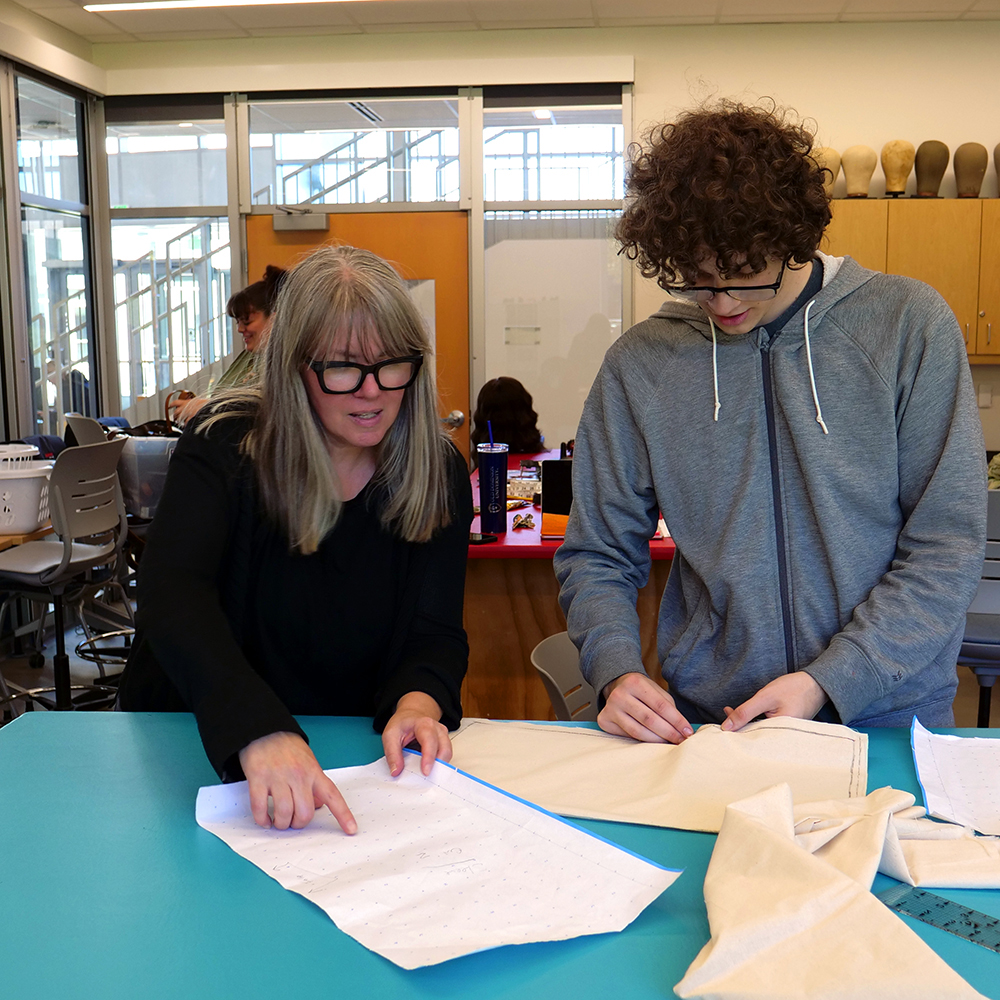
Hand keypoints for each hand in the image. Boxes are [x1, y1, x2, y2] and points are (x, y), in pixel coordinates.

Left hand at [167, 395, 206, 424]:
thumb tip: (192, 405)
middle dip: (175, 415)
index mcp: (187, 402)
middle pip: (176, 412)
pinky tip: (186, 425)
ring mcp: (187, 413)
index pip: (176, 402)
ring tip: (180, 423)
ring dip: (180, 421)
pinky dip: (186, 425)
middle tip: (175, 417)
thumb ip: (193, 403)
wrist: (209, 406)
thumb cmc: (206, 404)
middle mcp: (185, 407)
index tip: (170, 406)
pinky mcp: (190, 418)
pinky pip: (186, 423)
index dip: (172, 404)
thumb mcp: (199, 401)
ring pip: (180, 418)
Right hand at [238, 731, 356, 833]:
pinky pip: (260, 808)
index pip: (332, 795)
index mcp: (314, 771)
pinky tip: (264, 819)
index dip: (343, 814)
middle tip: (293, 822)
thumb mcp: (308, 761)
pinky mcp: (259, 779)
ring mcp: (278, 777)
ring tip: (278, 821)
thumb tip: (319, 805)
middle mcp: (298, 775)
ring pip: (284, 813)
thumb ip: (314, 783)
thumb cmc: (288, 748)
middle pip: (304, 812)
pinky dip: (262, 819)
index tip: (351, 829)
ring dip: (281, 823)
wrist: (264, 730)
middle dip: (298, 824)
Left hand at [382, 692, 451, 777]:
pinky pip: (445, 757)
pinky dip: (438, 765)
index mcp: (423, 724)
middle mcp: (438, 729)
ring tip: (425, 775)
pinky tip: (428, 770)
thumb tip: (396, 771)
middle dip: (437, 765)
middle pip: (444, 749)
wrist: (411, 716)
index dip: (429, 757)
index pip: (430, 740)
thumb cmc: (402, 724)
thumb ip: (392, 753)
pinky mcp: (444, 743)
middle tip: (425, 778)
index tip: (425, 772)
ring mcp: (443, 736)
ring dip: (438, 767)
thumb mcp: (390, 735)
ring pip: (447, 754)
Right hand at [598, 672, 692, 743]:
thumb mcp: (656, 690)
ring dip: (657, 740)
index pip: (661, 705)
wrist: (616, 685)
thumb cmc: (641, 690)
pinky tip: (652, 742)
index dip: (676, 721)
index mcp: (635, 682)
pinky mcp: (604, 720)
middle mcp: (620, 694)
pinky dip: (642, 741)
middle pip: (649, 719)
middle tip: (681, 740)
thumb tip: (682, 729)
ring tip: (668, 743)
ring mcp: (610, 708)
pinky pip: (627, 735)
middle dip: (669, 733)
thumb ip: (669, 707)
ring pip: (637, 731)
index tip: (688, 732)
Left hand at [720, 672, 827, 732]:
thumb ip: (745, 712)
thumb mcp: (765, 698)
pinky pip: (767, 728)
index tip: (721, 725)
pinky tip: (745, 714)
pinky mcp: (786, 730)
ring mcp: (786, 735)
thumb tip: (726, 727)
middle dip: (738, 727)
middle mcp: (784, 740)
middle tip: (725, 715)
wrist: (816, 683)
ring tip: (730, 712)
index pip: (751, 738)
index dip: (735, 731)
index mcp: (780, 735)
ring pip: (760, 732)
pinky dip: (755, 721)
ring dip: (745, 722)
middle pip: (755, 737)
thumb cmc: (794, 689)